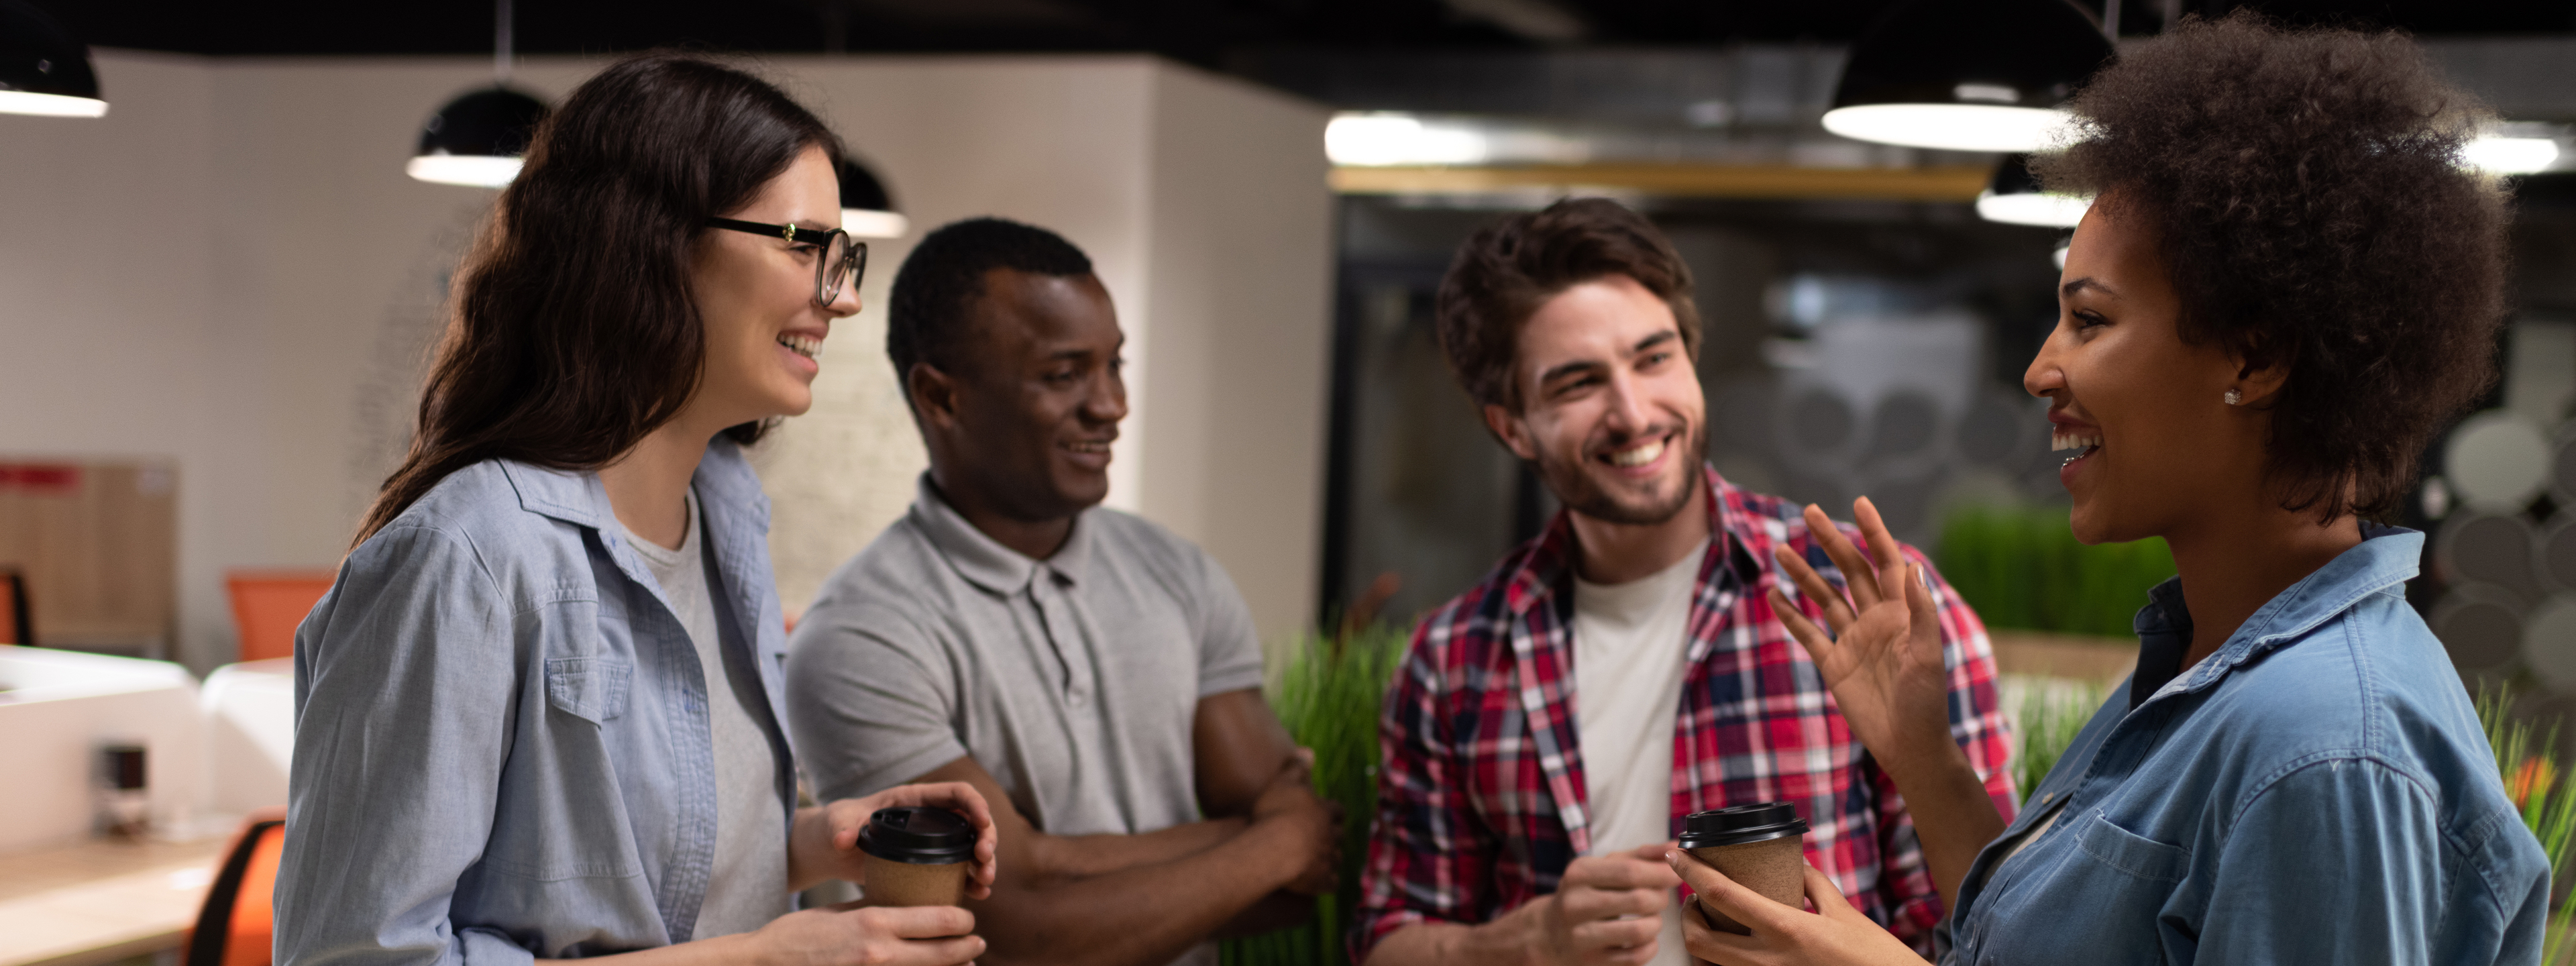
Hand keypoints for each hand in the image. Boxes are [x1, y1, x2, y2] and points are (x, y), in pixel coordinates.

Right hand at [748, 902, 984, 965]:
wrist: (766, 964)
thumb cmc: (799, 935)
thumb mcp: (841, 912)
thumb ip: (875, 910)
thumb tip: (905, 908)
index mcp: (875, 922)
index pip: (939, 920)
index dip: (961, 920)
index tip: (967, 917)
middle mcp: (880, 953)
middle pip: (943, 952)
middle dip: (966, 947)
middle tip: (977, 943)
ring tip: (965, 963)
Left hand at [817, 781, 999, 899]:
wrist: (834, 851)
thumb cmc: (839, 826)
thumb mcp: (838, 823)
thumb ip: (841, 828)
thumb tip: (845, 839)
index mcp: (916, 799)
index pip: (956, 793)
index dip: (975, 803)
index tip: (983, 822)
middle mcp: (932, 818)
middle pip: (973, 821)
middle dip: (987, 838)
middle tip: (985, 859)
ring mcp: (934, 842)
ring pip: (972, 847)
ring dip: (985, 864)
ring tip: (985, 883)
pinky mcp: (931, 865)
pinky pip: (960, 871)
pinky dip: (973, 882)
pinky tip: (979, 895)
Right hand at [1251, 748, 1340, 894]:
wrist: (1276, 847)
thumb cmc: (1276, 812)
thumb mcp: (1284, 782)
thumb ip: (1296, 767)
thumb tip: (1308, 750)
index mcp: (1323, 811)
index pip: (1336, 810)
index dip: (1333, 812)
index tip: (1331, 813)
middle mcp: (1330, 835)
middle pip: (1338, 835)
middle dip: (1333, 835)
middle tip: (1324, 837)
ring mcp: (1327, 859)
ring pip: (1336, 858)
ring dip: (1331, 858)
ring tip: (1321, 860)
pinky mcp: (1322, 881)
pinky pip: (1331, 883)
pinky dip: (1327, 883)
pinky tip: (1320, 884)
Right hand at [1532, 843, 1680, 965]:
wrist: (1549, 933)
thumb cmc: (1586, 893)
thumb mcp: (1604, 867)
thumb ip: (1641, 855)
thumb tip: (1675, 846)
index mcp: (1579, 873)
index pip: (1630, 871)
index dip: (1661, 872)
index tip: (1676, 872)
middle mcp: (1576, 904)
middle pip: (1639, 900)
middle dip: (1661, 898)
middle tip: (1661, 896)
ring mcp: (1581, 936)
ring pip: (1640, 930)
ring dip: (1657, 923)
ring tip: (1652, 917)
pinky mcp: (1592, 961)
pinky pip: (1636, 956)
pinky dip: (1650, 946)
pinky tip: (1645, 938)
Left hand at [1666, 850, 1921, 965]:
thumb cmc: (1875, 955)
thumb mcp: (1844, 912)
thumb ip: (1814, 885)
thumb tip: (1795, 863)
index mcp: (1787, 929)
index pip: (1722, 895)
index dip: (1691, 872)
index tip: (1675, 854)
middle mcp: (1770, 962)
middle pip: (1700, 941)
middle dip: (1685, 918)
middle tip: (1693, 898)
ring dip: (1699, 944)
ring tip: (1709, 922)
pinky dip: (1719, 964)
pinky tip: (1728, 948)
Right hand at [1768, 498, 1956, 770]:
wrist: (1908, 744)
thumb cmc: (1927, 701)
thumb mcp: (1928, 655)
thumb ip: (1920, 611)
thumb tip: (1912, 566)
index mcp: (1902, 613)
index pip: (1886, 562)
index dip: (1874, 533)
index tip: (1860, 503)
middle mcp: (1876, 619)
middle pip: (1850, 570)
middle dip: (1831, 541)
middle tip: (1809, 513)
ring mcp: (1853, 640)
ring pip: (1824, 597)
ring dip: (1803, 574)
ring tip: (1780, 550)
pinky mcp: (1834, 663)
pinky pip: (1808, 633)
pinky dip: (1790, 614)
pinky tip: (1773, 594)